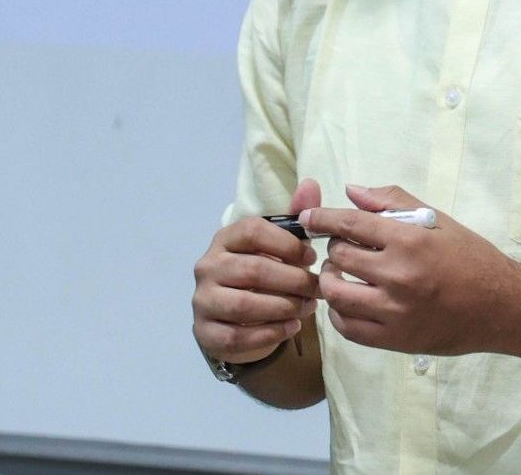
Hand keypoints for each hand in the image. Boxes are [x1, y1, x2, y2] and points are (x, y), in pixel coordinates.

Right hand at [192, 178, 320, 364]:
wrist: (236, 320)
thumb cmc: (262, 275)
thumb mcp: (279, 245)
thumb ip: (295, 216)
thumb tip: (311, 183)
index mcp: (225, 239)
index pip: (253, 231)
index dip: (287, 243)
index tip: (313, 257)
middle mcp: (207, 266)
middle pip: (253, 270)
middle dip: (293, 281)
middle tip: (318, 289)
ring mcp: (202, 301)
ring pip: (244, 305)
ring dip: (283, 308)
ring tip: (308, 308)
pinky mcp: (205, 332)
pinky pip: (237, 336)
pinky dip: (269, 334)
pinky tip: (291, 328)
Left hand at [302, 184, 520, 356]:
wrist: (500, 306)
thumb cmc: (469, 257)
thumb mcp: (436, 220)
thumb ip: (392, 202)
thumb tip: (351, 190)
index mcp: (410, 241)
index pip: (351, 224)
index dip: (323, 219)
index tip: (309, 219)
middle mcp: (399, 276)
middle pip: (340, 257)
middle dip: (335, 249)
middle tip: (344, 248)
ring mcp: (395, 311)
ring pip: (337, 294)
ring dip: (331, 280)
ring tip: (340, 275)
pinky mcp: (395, 340)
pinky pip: (348, 328)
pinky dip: (339, 313)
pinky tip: (348, 302)